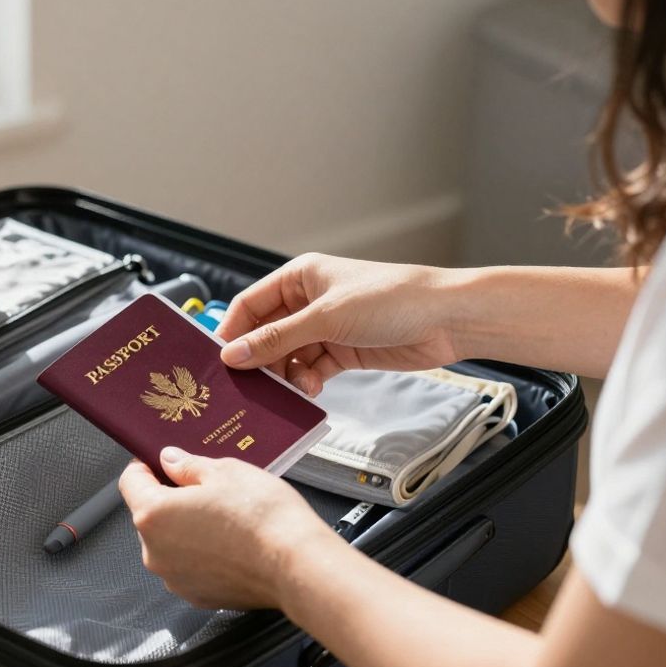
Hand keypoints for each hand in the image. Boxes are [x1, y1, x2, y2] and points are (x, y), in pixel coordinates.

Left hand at [118, 446, 341, 609]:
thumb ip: (188, 465)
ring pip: (170, 542)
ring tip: (225, 516)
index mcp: (154, 515)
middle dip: (171, 498)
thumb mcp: (225, 471)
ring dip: (187, 527)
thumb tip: (171, 461)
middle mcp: (155, 552)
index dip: (143, 466)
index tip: (157, 460)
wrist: (297, 565)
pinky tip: (231, 542)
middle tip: (205, 486)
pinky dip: (202, 553)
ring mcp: (175, 578)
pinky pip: (189, 566)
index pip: (130, 482)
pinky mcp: (197, 595)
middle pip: (150, 514)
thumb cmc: (264, 518)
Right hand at [217, 253, 459, 395]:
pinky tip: (310, 389)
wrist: (447, 319)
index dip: (232, 331)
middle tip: (247, 385)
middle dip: (258, 359)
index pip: (250, 304)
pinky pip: (309, 369)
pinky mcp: (342, 352)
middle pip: (266, 333)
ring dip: (285, 374)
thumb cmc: (391, 299)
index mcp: (299, 277)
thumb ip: (276, 339)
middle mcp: (308, 301)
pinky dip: (306, 381)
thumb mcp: (325, 318)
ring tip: (290, 388)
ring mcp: (325, 328)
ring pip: (287, 356)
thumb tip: (232, 355)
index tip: (218, 360)